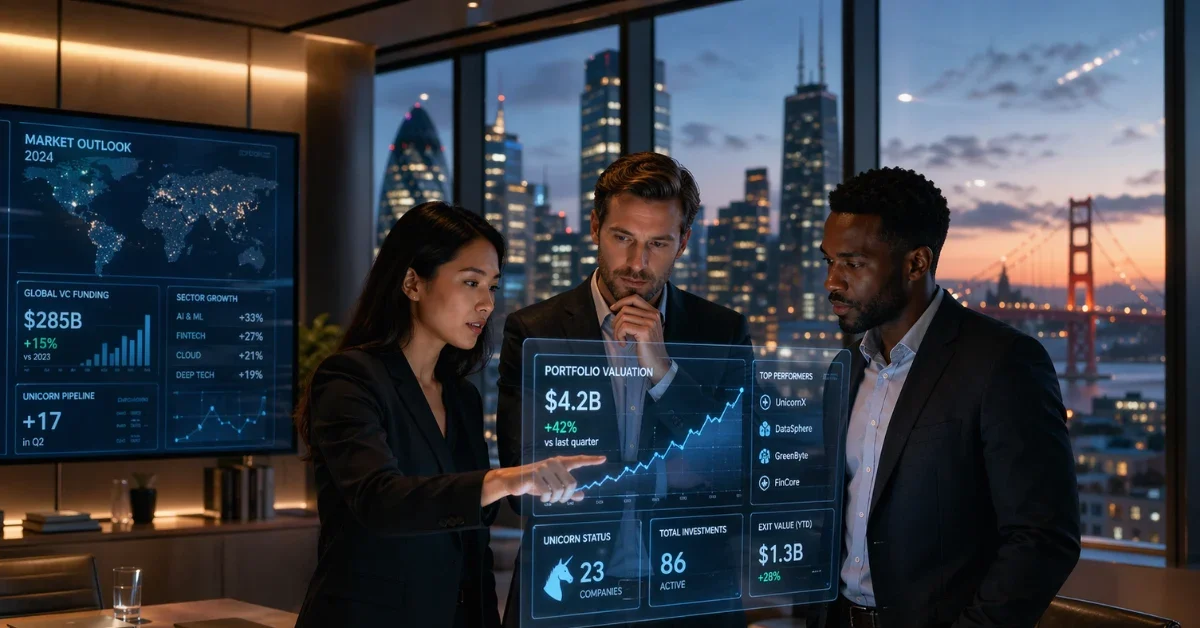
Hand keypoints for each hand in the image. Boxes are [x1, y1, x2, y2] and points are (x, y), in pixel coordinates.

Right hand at [486, 455, 606, 504]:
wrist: (514, 480)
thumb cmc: (536, 483)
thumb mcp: (552, 487)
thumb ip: (567, 491)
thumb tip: (581, 495)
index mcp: (560, 463)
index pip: (578, 460)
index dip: (591, 460)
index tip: (603, 459)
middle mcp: (554, 463)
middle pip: (571, 484)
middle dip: (566, 496)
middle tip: (558, 500)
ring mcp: (544, 468)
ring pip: (560, 490)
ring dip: (555, 499)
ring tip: (548, 498)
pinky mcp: (535, 475)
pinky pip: (548, 493)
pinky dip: (546, 499)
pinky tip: (541, 497)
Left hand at [610, 294, 671, 383]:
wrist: (657, 364)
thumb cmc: (648, 348)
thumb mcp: (644, 329)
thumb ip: (636, 318)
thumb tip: (617, 310)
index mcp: (654, 313)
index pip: (635, 298)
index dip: (621, 302)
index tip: (612, 308)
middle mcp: (653, 315)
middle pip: (626, 309)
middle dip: (616, 321)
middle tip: (617, 333)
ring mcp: (650, 323)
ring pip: (623, 317)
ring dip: (617, 330)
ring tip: (620, 340)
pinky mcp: (645, 332)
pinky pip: (624, 327)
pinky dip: (619, 336)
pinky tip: (623, 344)